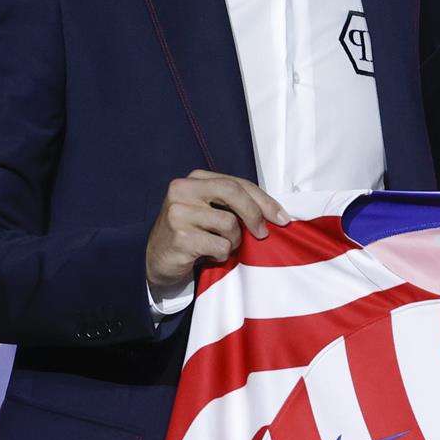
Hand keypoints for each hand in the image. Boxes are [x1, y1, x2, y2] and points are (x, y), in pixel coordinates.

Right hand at [146, 171, 287, 292]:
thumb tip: (275, 213)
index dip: (264, 200)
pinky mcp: (179, 237)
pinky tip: (208, 256)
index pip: (237, 183)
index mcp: (195, 179)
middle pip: (233, 192)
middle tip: (263, 233)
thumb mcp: (210, 211)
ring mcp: (178, 212)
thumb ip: (234, 204)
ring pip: (228, 223)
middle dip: (255, 214)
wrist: (157, 260)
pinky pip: (219, 245)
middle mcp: (182, 190)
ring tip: (221, 246)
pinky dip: (221, 254)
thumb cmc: (192, 234)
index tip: (282, 217)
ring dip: (233, 241)